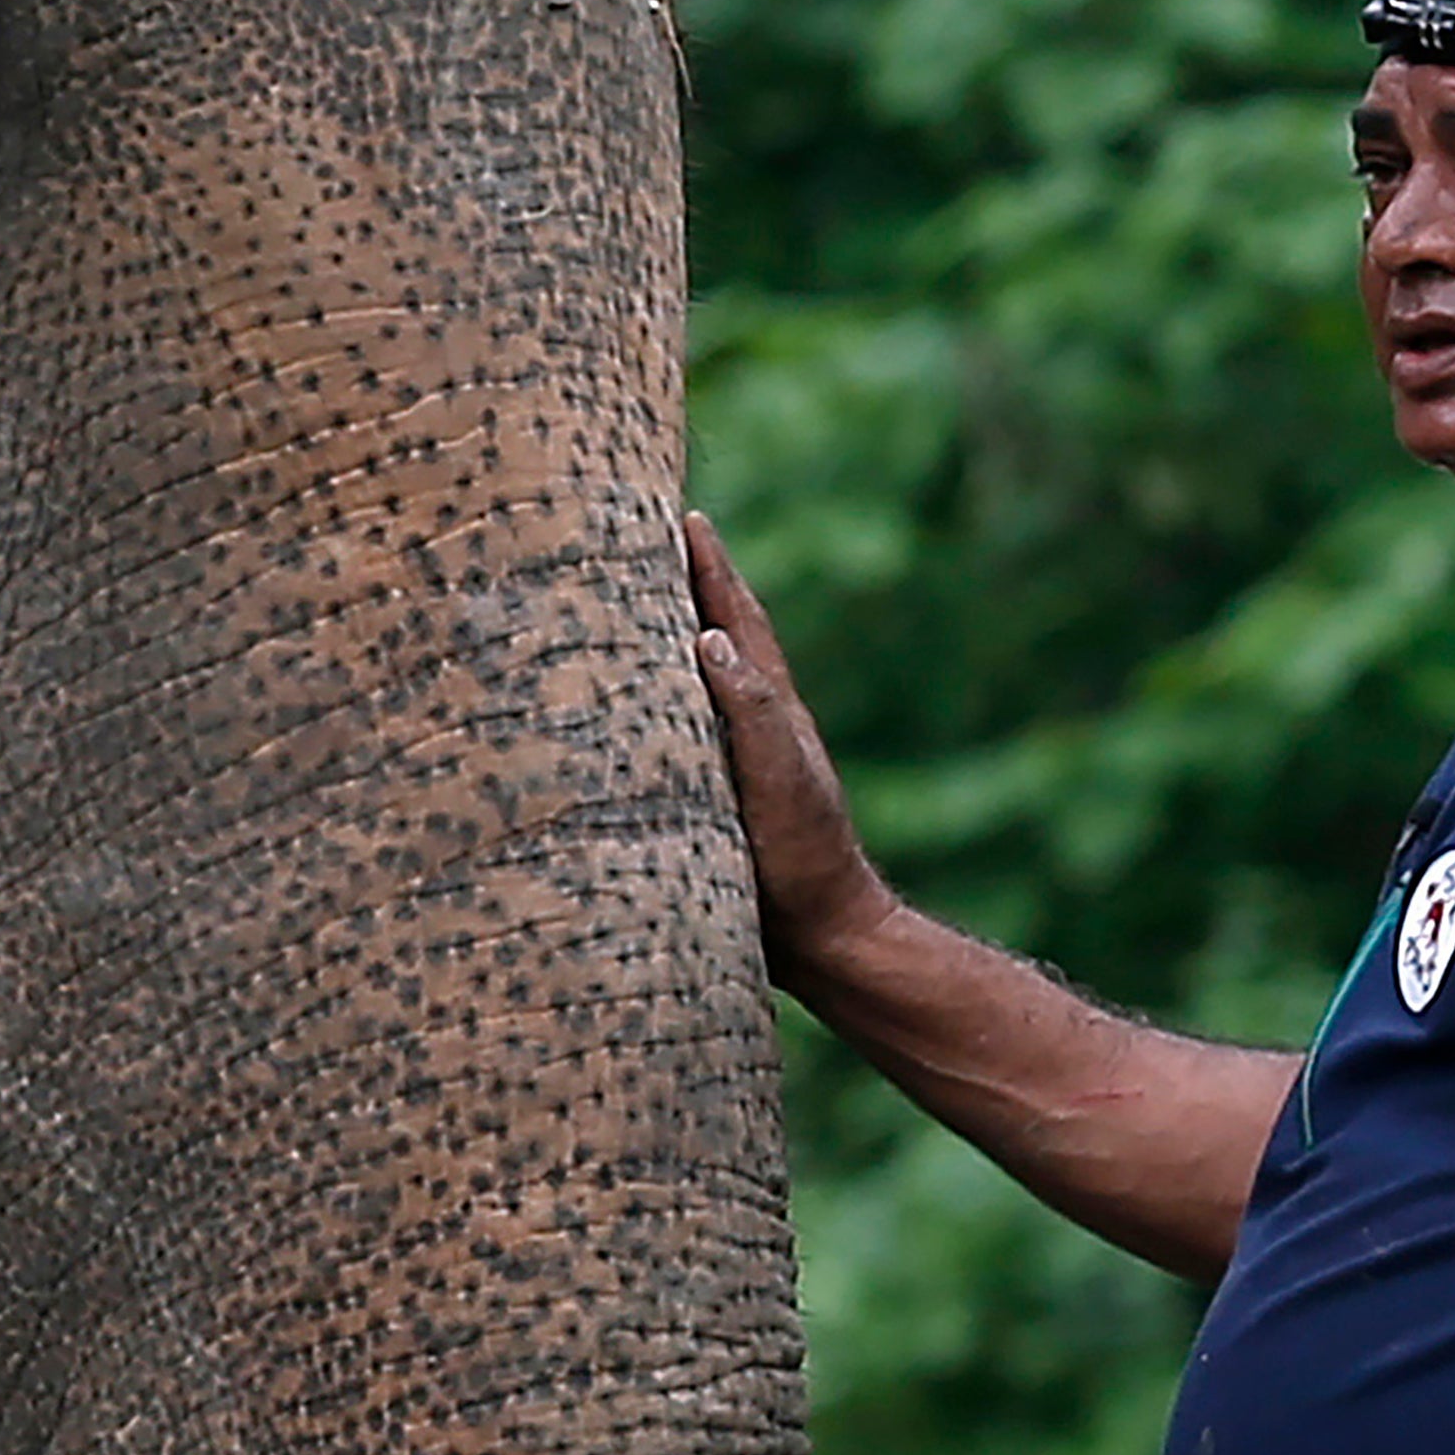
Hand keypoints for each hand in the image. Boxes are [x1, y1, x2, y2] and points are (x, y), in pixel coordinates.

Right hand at [680, 512, 895, 993]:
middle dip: (688, 585)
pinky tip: (632, 708)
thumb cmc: (803, 858)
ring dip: (673, 638)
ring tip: (632, 604)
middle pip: (719, 636)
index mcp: (771, 707)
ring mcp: (737, 759)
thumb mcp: (780, 777)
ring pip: (700, 681)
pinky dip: (660, 699)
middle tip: (648, 539)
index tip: (683, 515)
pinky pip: (682, 727)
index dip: (710, 566)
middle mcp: (754, 723)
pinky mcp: (717, 797)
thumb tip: (712, 635)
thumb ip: (751, 708)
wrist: (823, 939)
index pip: (736, 618)